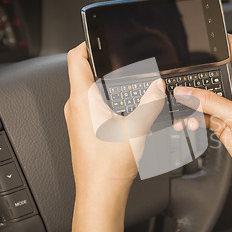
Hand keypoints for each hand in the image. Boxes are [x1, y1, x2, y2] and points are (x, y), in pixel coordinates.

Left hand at [65, 43, 165, 194]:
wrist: (100, 192)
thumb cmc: (109, 166)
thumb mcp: (137, 128)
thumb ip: (150, 103)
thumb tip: (157, 86)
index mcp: (83, 99)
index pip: (75, 58)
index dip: (87, 43)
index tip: (101, 38)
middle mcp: (75, 107)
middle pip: (83, 72)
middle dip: (103, 63)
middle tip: (122, 60)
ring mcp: (77, 119)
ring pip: (88, 89)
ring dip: (105, 83)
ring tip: (126, 83)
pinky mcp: (82, 129)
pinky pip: (91, 104)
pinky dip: (105, 99)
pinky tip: (124, 108)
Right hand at [174, 35, 231, 222]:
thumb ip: (209, 102)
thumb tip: (186, 92)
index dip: (218, 38)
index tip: (200, 33)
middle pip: (213, 72)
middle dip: (196, 74)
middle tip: (179, 77)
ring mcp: (230, 108)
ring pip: (204, 95)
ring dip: (192, 100)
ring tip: (182, 105)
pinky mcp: (223, 123)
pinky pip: (202, 114)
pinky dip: (193, 117)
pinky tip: (187, 121)